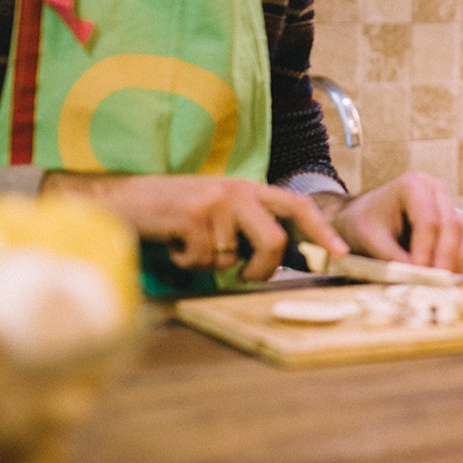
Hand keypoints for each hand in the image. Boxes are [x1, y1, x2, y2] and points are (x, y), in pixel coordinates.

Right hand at [41, 173, 345, 282]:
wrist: (121, 199)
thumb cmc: (169, 211)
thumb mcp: (216, 210)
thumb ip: (246, 226)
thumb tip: (278, 258)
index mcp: (247, 188)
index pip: (297, 205)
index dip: (321, 230)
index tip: (341, 253)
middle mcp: (236, 191)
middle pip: (275, 242)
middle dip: (262, 270)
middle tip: (242, 274)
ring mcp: (214, 204)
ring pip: (233, 258)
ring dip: (209, 264)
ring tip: (187, 243)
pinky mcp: (190, 218)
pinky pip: (203, 261)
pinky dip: (186, 263)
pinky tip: (172, 243)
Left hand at [320, 172, 462, 271]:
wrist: (365, 218)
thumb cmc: (364, 225)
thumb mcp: (372, 242)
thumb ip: (395, 259)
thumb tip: (419, 278)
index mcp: (413, 185)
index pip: (428, 221)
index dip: (426, 251)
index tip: (419, 274)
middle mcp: (436, 189)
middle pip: (451, 226)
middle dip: (444, 258)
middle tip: (434, 283)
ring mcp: (448, 202)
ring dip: (455, 259)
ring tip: (438, 281)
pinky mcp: (455, 217)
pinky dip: (459, 256)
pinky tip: (443, 273)